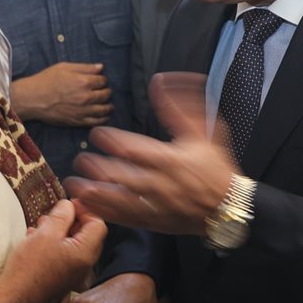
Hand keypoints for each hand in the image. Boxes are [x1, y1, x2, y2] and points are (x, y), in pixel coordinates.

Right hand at [0, 200, 106, 302]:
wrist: (14, 298)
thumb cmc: (30, 266)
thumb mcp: (46, 233)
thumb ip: (62, 216)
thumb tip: (69, 205)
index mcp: (85, 252)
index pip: (98, 224)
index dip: (84, 210)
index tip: (67, 205)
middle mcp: (84, 264)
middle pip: (86, 234)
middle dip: (69, 220)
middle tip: (51, 215)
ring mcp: (73, 273)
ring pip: (73, 244)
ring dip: (58, 231)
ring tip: (39, 226)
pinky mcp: (61, 278)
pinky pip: (63, 255)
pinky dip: (52, 244)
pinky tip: (34, 240)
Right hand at [12, 62, 111, 126]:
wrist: (32, 99)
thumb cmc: (46, 80)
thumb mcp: (64, 67)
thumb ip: (84, 67)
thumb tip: (101, 67)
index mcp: (84, 82)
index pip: (103, 80)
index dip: (103, 79)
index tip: (100, 81)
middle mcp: (86, 97)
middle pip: (106, 94)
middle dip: (107, 91)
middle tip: (105, 91)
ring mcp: (83, 111)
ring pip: (104, 109)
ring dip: (108, 106)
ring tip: (108, 104)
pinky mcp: (77, 121)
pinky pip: (96, 121)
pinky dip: (103, 119)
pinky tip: (104, 116)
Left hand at [66, 72, 234, 233]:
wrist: (228, 206)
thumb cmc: (216, 168)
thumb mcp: (203, 132)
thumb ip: (178, 106)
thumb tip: (159, 81)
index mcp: (168, 159)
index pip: (131, 148)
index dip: (109, 140)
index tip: (96, 134)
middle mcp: (158, 183)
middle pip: (117, 175)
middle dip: (94, 166)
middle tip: (80, 158)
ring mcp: (153, 205)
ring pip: (115, 199)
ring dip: (91, 191)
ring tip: (73, 183)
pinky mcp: (151, 221)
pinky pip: (122, 219)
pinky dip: (102, 212)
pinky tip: (88, 204)